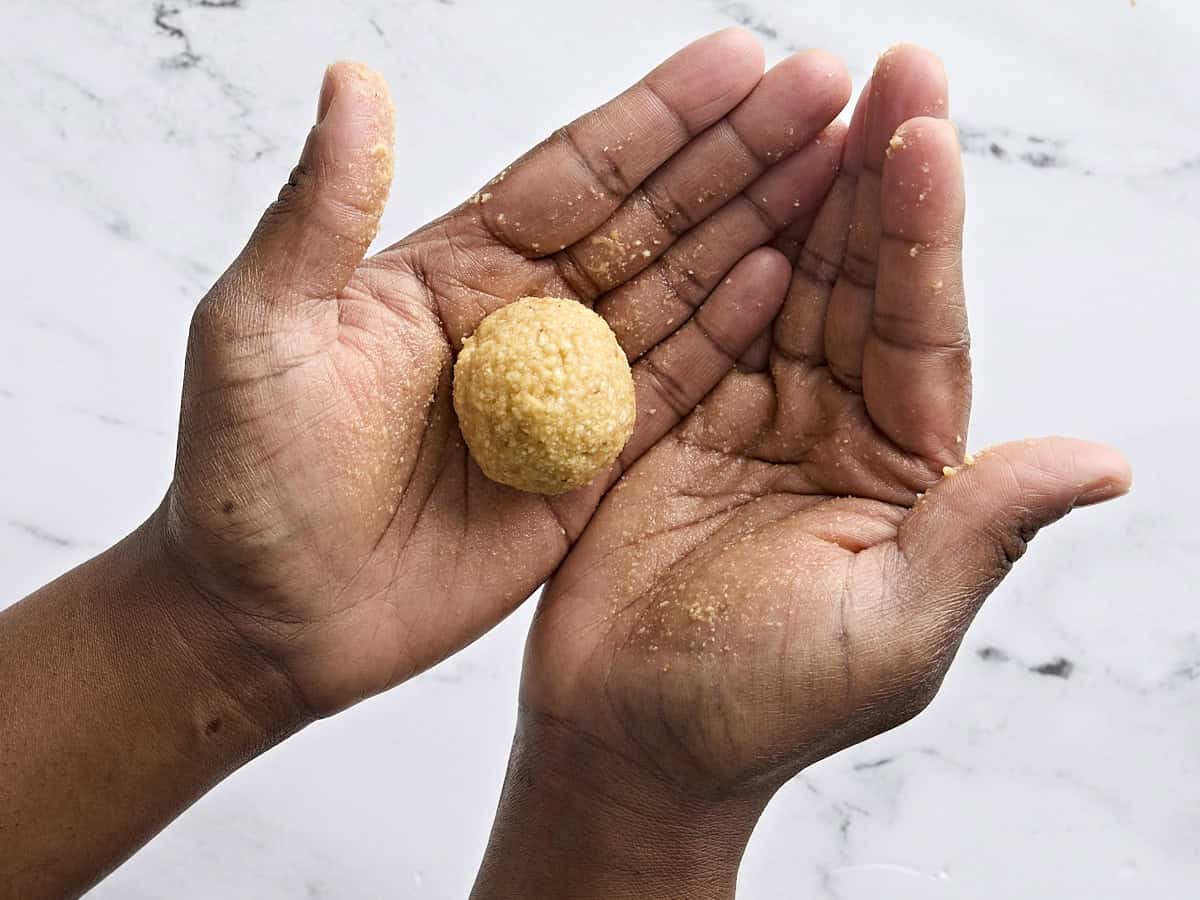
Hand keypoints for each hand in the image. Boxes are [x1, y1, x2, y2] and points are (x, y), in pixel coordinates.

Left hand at [159, 31, 852, 721]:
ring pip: (676, 294)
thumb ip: (320, 213)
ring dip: (754, 228)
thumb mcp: (260, 330)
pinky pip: (668, 393)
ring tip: (834, 166)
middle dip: (737, 153)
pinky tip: (783, 278)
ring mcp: (562, 394)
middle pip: (649, 219)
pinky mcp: (585, 470)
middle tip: (825, 90)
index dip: (660, 116)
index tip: (742, 60)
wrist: (265, 618)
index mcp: (454, 270)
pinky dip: (726, 336)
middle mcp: (523, 319)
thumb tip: (351, 81)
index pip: (575, 174)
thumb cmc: (241, 476)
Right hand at [480, 45, 1130, 895]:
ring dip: (794, 192)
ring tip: (806, 92)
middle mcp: (831, 429)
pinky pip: (695, 323)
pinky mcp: (668, 419)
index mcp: (900, 473)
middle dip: (871, 177)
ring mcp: (747, 417)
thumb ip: (981, 533)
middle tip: (880, 67)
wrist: (627, 744)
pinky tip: (724, 184)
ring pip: (780, 287)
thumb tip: (1102, 462)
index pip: (920, 330)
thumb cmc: (758, 709)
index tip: (922, 129)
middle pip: (856, 285)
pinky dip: (709, 254)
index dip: (921, 231)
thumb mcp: (890, 632)